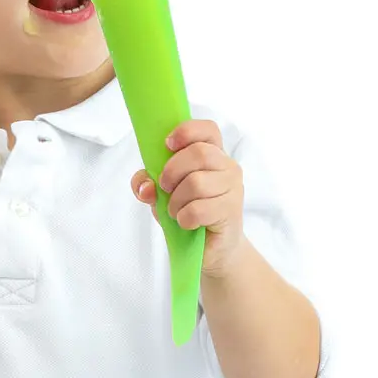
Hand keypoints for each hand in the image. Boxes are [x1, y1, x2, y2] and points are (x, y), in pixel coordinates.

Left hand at [131, 119, 245, 277]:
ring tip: (176, 211)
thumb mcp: (160, 195)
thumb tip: (145, 186)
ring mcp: (233, 188)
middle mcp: (227, 167)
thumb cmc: (187, 212)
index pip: (208, 129)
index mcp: (212, 154)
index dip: (187, 131)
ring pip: (197, 183)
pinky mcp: (231, 211)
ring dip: (176, 201)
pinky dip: (184, 218)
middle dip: (172, 172)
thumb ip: (146, 184)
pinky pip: (199, 209)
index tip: (167, 144)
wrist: (210, 249)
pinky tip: (186, 223)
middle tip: (165, 188)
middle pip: (199, 153)